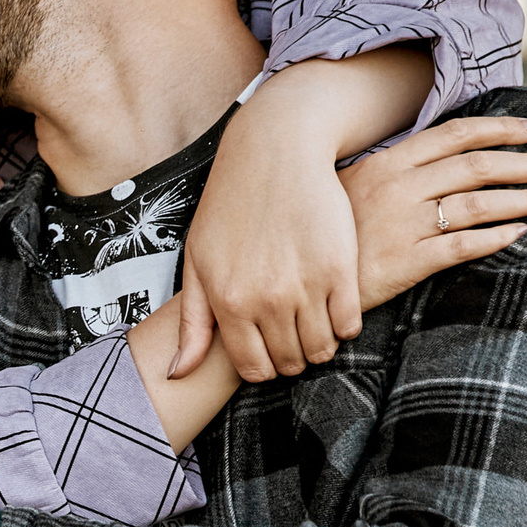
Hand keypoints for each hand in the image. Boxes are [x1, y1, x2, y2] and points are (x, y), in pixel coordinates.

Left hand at [174, 126, 356, 384]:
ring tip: (315, 323)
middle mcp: (266, 300)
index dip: (263, 367)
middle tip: (293, 336)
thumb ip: (192, 323)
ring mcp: (305, 286)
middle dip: (292, 356)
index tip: (268, 351)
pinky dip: (344, 325)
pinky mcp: (340, 268)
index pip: (254, 369)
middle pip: (290, 363)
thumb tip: (177, 375)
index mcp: (228, 302)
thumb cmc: (230, 205)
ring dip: (320, 344)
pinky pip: (349, 324)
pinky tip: (335, 306)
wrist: (276, 152)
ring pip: (321, 349)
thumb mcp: (197, 261)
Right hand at [343, 115, 526, 309]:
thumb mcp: (354, 188)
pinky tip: (520, 234)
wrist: (297, 278)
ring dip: (521, 199)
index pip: (457, 135)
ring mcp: (402, 224)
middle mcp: (398, 187)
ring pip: (477, 204)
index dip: (502, 129)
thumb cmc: (329, 233)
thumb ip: (395, 172)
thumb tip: (441, 161)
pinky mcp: (404, 262)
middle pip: (476, 166)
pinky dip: (495, 238)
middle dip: (526, 163)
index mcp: (389, 163)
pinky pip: (461, 246)